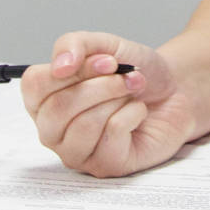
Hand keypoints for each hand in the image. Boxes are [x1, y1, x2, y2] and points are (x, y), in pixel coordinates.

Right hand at [21, 31, 195, 177]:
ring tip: (132, 92)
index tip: (107, 60)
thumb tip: (60, 65)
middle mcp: (53, 129)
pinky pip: (112, 134)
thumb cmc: (133, 70)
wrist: (174, 89)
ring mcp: (76, 152)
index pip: (35, 85)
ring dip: (117, 98)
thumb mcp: (103, 45)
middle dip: (102, 85)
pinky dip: (133, 114)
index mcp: (44, 99)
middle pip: (59, 107)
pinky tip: (137, 114)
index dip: (74, 69)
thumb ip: (73, 44)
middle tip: (127, 76)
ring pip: (85, 124)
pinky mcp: (104, 166)